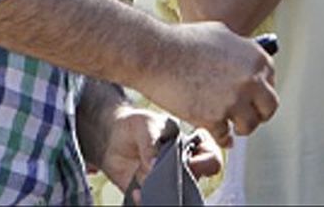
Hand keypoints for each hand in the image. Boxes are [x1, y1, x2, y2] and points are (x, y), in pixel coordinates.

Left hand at [98, 107, 223, 193]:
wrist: (112, 138)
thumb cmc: (136, 125)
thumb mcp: (145, 125)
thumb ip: (151, 142)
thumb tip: (154, 164)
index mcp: (191, 144)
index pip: (211, 157)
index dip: (206, 163)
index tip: (190, 163)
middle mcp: (183, 165)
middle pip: (195, 181)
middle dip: (182, 182)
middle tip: (162, 175)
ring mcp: (168, 180)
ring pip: (176, 195)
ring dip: (163, 193)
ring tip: (145, 185)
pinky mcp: (151, 191)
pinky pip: (154, 201)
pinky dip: (146, 201)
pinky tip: (136, 192)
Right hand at [137, 21, 277, 147]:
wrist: (156, 54)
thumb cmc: (182, 41)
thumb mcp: (221, 34)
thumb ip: (240, 50)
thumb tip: (246, 61)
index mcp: (256, 58)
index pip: (271, 82)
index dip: (260, 92)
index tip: (253, 98)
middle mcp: (250, 80)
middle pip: (269, 108)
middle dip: (258, 113)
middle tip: (247, 115)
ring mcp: (234, 100)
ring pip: (249, 126)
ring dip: (239, 127)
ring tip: (231, 125)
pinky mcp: (214, 118)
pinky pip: (224, 136)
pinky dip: (221, 137)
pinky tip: (217, 133)